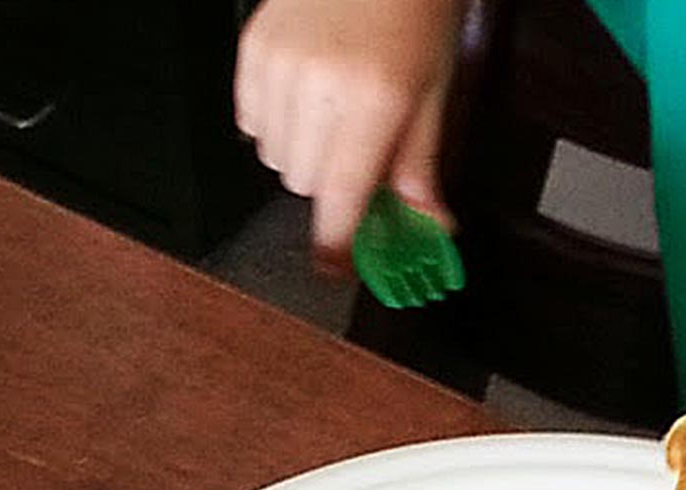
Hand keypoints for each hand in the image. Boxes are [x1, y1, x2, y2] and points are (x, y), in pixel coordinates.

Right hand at [234, 0, 465, 265]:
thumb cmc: (414, 10)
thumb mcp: (435, 91)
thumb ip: (421, 165)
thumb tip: (427, 227)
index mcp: (373, 98)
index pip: (341, 196)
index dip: (334, 243)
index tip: (333, 268)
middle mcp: (318, 83)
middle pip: (303, 184)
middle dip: (332, 182)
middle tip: (359, 151)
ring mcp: (277, 64)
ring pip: (274, 158)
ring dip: (303, 153)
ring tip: (334, 113)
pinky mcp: (251, 48)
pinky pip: (250, 122)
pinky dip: (277, 122)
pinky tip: (307, 94)